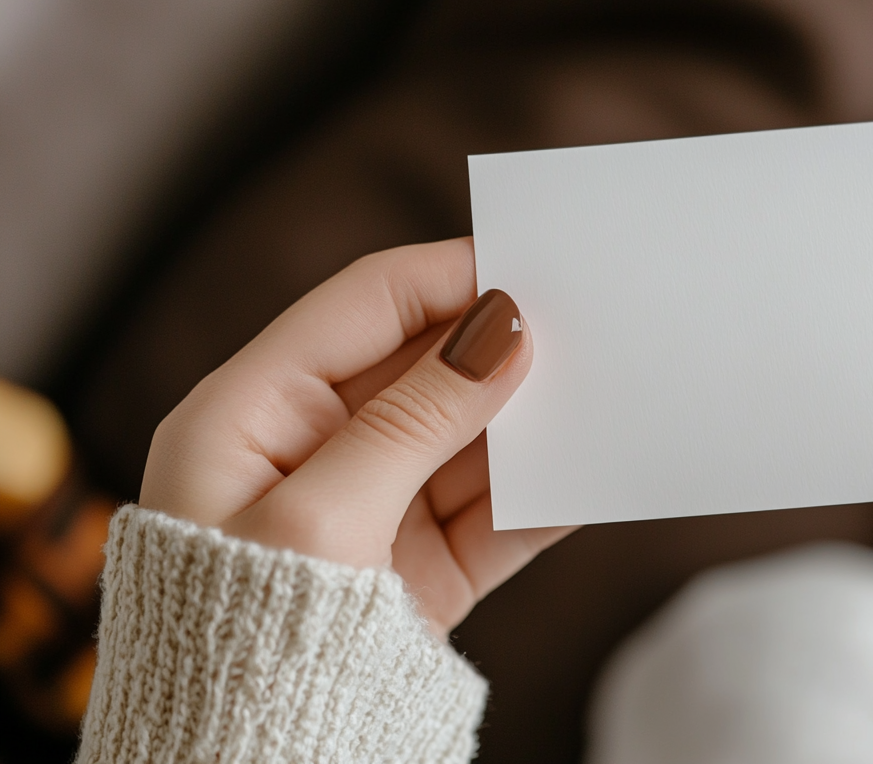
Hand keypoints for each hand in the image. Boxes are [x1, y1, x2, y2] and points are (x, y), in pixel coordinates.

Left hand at [139, 238, 573, 635]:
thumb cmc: (240, 639)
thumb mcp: (321, 516)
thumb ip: (416, 418)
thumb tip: (501, 331)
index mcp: (248, 413)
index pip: (362, 305)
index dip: (447, 275)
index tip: (530, 261)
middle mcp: (309, 451)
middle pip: (423, 367)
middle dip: (499, 347)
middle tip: (585, 320)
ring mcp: (368, 511)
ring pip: (467, 438)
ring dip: (530, 421)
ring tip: (604, 391)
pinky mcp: (414, 570)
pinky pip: (490, 513)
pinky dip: (540, 495)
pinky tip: (591, 470)